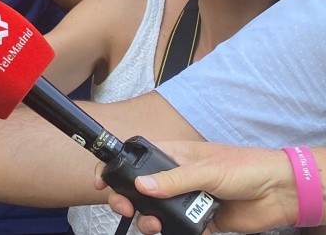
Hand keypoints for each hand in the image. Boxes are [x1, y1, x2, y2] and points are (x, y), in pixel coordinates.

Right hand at [97, 141, 301, 232]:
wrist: (279, 193)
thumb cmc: (245, 168)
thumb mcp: (205, 170)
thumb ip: (172, 180)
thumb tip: (140, 185)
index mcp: (174, 156)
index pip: (136, 159)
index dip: (117, 169)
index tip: (103, 183)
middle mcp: (176, 177)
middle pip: (139, 189)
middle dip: (126, 200)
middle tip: (124, 208)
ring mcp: (186, 198)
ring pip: (155, 211)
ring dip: (148, 220)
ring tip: (152, 225)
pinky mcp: (199, 218)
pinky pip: (177, 228)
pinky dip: (171, 232)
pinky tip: (176, 231)